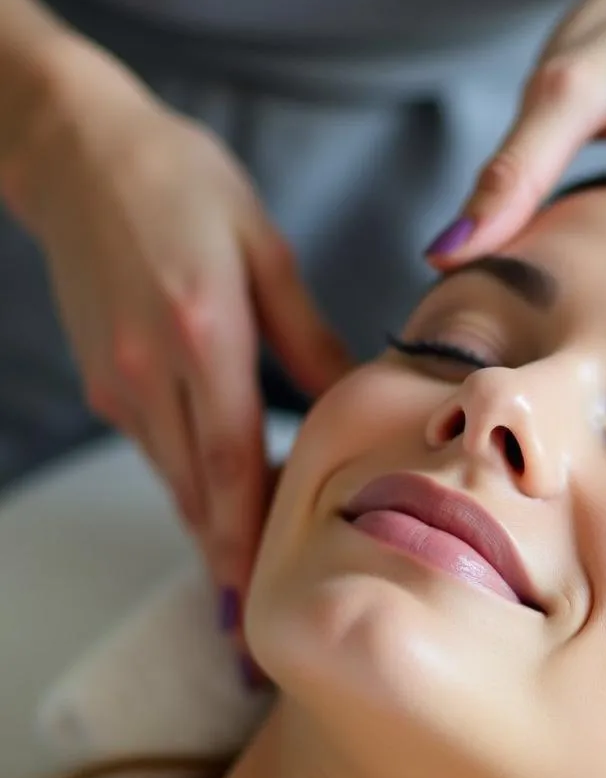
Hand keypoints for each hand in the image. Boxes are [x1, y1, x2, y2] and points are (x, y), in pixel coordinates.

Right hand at [2, 46, 349, 621]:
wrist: (76, 153)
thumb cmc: (182, 185)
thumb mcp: (264, 249)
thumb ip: (309, 335)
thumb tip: (356, 394)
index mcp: (205, 336)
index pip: (233, 462)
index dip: (253, 536)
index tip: (271, 594)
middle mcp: (152, 373)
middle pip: (199, 492)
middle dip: (233, 560)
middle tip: (266, 624)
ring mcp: (121, 383)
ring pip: (177, 481)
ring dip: (215, 532)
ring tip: (255, 585)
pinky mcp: (106, 380)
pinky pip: (160, 452)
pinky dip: (194, 489)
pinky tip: (225, 509)